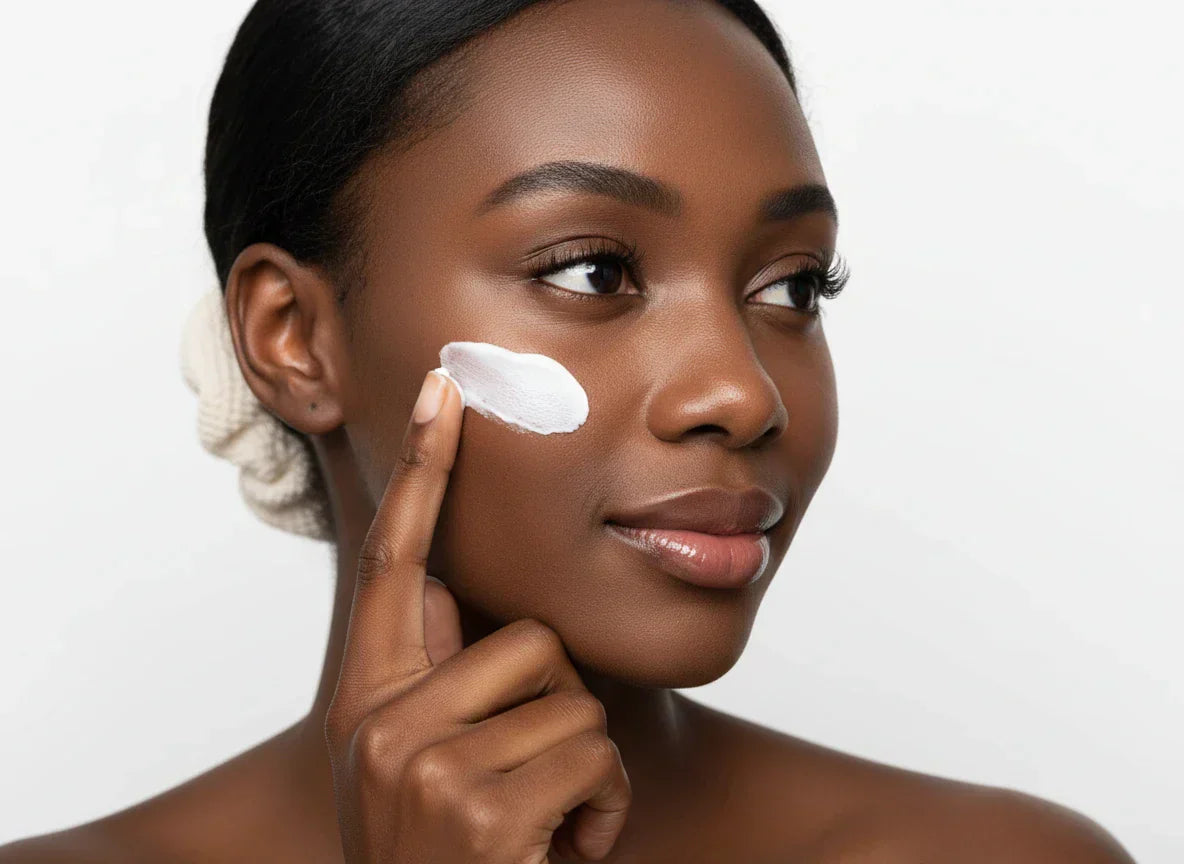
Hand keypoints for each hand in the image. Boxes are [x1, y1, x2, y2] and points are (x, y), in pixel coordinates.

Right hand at [323, 369, 631, 862]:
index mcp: (368, 699)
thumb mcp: (436, 766)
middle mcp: (378, 721)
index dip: (423, 469)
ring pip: (572, 697)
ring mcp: (421, 766)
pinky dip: (602, 813)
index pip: (398, 559)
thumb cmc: (464, 857)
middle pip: (529, 638)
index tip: (446, 388)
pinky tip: (559, 857)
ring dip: (583, 768)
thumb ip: (445, 679)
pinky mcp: (478, 808)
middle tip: (524, 787)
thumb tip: (462, 591)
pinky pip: (595, 757)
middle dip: (556, 713)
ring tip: (540, 827)